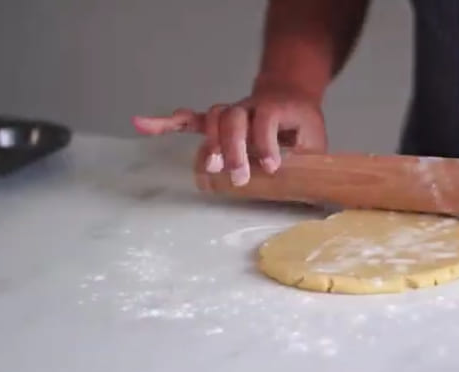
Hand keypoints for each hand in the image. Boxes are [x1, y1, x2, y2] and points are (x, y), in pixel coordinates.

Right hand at [132, 81, 326, 189]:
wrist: (289, 94)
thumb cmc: (301, 125)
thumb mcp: (316, 140)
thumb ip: (308, 160)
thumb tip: (308, 189)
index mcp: (277, 108)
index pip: (267, 118)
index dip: (267, 142)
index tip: (271, 167)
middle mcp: (250, 106)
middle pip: (234, 117)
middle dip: (234, 147)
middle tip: (239, 177)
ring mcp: (232, 113)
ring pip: (214, 118)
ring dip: (210, 143)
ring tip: (210, 169)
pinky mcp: (216, 121)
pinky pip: (189, 120)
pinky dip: (166, 122)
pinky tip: (142, 126)